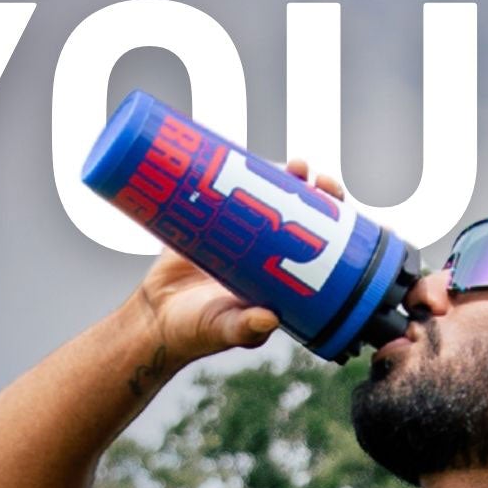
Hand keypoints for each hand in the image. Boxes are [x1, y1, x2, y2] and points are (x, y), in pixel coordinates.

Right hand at [126, 159, 349, 360]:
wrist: (153, 318)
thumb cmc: (196, 331)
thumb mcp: (224, 329)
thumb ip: (244, 329)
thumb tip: (268, 319)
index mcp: (279, 275)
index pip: (317, 242)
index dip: (333, 220)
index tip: (334, 202)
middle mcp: (263, 250)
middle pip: (298, 211)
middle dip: (312, 190)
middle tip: (315, 177)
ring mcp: (235, 230)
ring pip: (266, 194)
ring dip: (283, 175)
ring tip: (294, 165)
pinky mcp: (205, 217)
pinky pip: (224, 187)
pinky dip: (235, 169)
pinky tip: (245, 156)